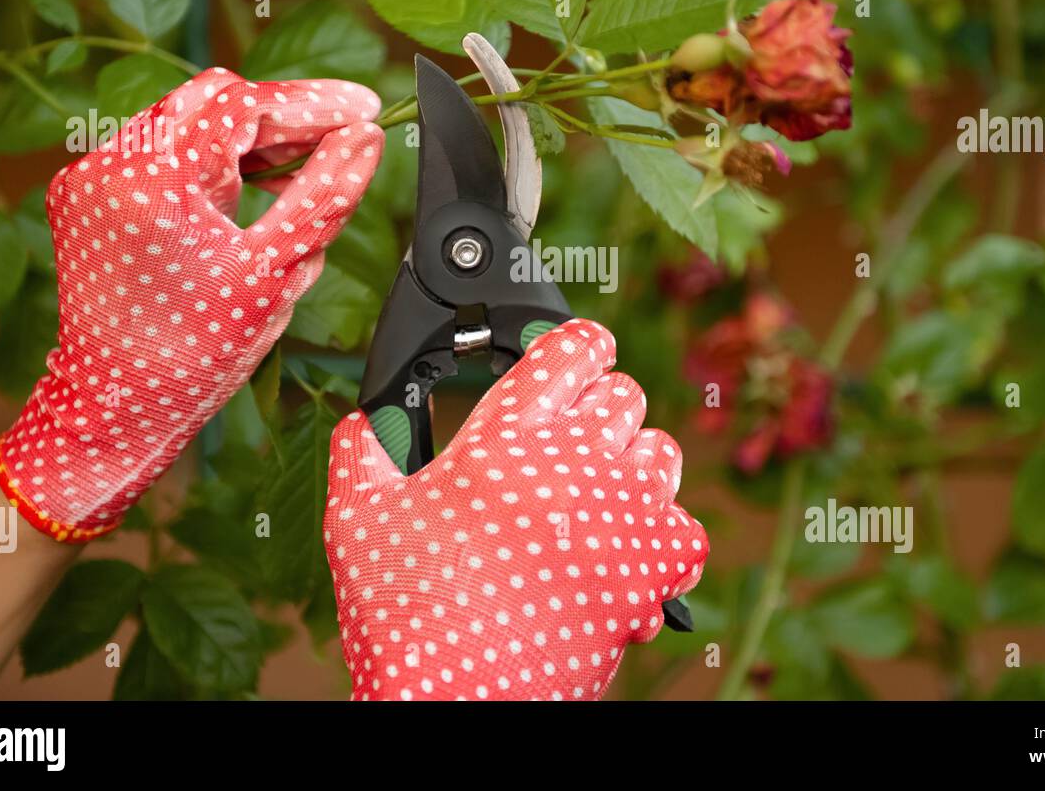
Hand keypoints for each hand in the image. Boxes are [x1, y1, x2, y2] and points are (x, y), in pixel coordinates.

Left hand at [0, 68, 382, 541]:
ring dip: (248, 136)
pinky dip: (212, 159)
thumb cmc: (196, 352)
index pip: (244, 106)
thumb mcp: (276, 271)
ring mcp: (94, 176)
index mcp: (157, 183)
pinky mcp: (89, 192)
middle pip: (214, 100)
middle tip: (342, 135)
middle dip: (282, 115)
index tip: (363, 109)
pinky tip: (253, 186)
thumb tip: (366, 138)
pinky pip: (163, 150)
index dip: (312, 103)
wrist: (116, 404)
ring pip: (188, 119)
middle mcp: (113, 165)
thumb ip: (324, 194)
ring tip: (305, 163)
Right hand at [323, 318, 707, 699]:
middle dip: (600, 407)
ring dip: (634, 463)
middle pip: (623, 392)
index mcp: (505, 433)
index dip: (575, 343)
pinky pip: (685, 524)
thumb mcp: (359, 522)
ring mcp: (623, 509)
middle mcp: (574, 458)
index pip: (570, 347)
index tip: (572, 354)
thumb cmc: (409, 611)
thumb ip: (363, 455)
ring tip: (600, 494)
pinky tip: (628, 552)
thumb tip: (362, 423)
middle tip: (571, 442)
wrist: (460, 701)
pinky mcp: (656, 563)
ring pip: (660, 449)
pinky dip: (662, 536)